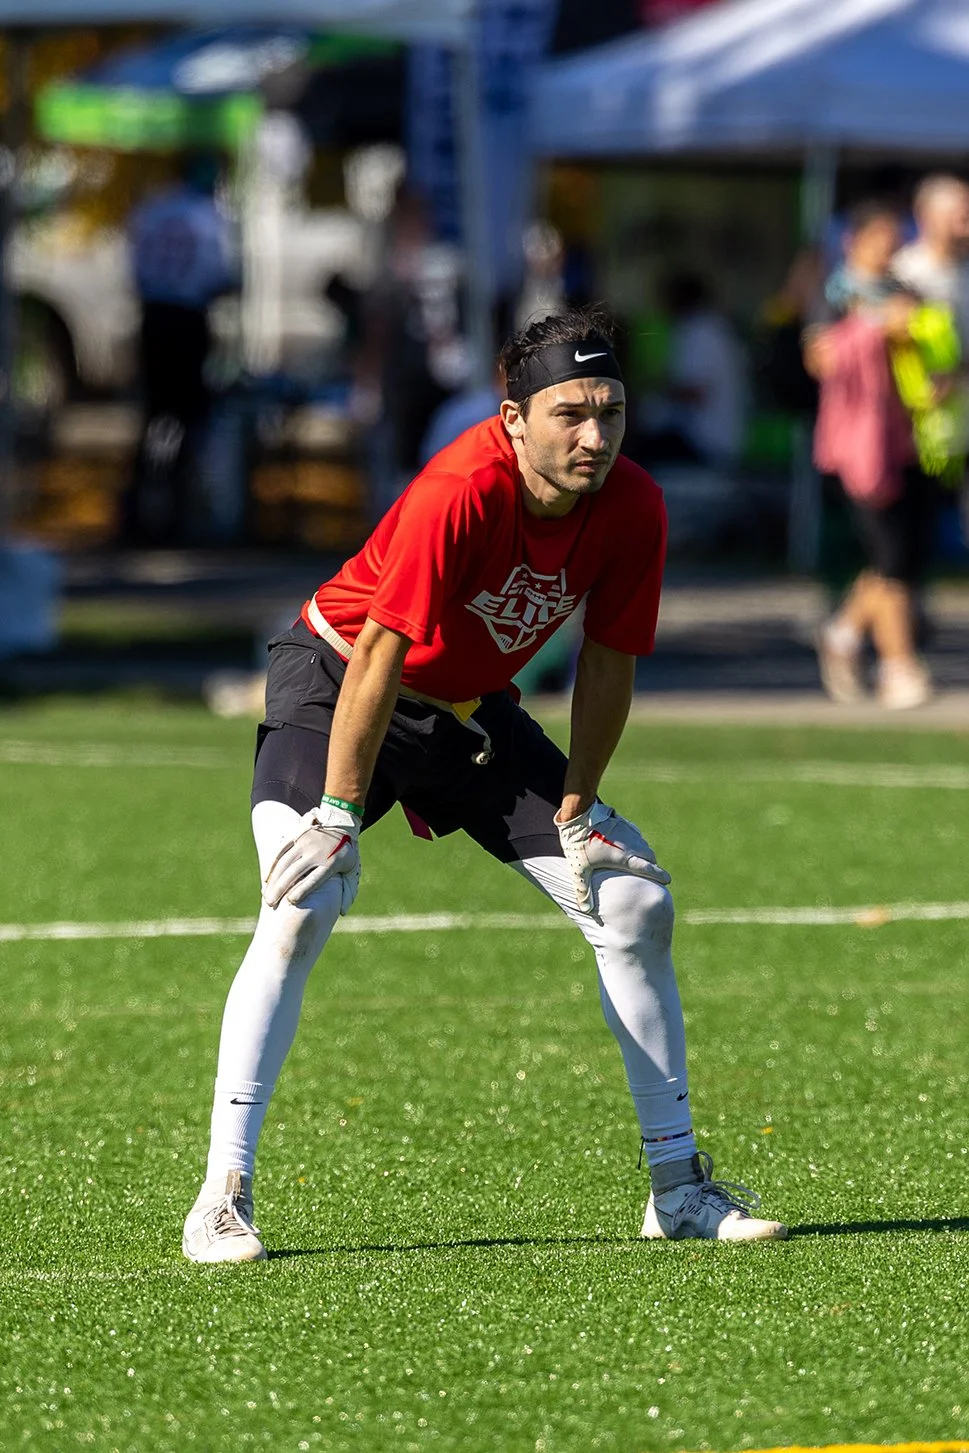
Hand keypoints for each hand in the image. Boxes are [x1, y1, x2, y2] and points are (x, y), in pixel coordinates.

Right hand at [262, 804, 359, 912]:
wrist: (342, 820)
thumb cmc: (348, 851)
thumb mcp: (353, 869)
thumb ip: (348, 891)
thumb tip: (342, 912)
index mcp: (331, 863)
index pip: (314, 879)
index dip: (302, 890)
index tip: (290, 901)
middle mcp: (316, 852)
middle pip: (294, 872)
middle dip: (280, 889)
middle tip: (270, 903)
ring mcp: (305, 843)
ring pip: (284, 863)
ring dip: (274, 879)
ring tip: (266, 894)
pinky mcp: (297, 835)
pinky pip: (281, 851)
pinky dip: (272, 865)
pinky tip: (266, 878)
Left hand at [556, 801, 670, 916]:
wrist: (579, 813)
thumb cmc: (578, 843)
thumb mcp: (579, 869)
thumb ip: (583, 890)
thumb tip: (585, 909)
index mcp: (623, 858)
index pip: (647, 868)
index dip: (659, 875)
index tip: (668, 880)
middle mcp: (630, 845)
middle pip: (649, 857)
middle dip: (652, 865)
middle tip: (652, 874)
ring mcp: (628, 832)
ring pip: (643, 845)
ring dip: (645, 853)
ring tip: (641, 861)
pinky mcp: (623, 823)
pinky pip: (636, 835)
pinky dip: (637, 842)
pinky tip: (630, 844)